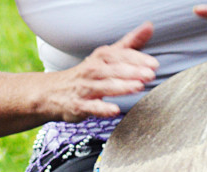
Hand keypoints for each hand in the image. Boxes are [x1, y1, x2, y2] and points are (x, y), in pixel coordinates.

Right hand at [39, 22, 158, 121]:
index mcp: (102, 57)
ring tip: (138, 87)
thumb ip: (130, 43)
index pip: (120, 55)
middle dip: (133, 71)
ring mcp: (85, 88)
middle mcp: (93, 70)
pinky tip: (114, 110)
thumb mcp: (108, 55)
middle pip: (114, 69)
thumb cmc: (88, 73)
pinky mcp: (79, 105)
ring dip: (121, 86)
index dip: (138, 58)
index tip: (154, 63)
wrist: (53, 91)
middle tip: (150, 75)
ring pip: (104, 86)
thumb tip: (149, 26)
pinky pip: (91, 107)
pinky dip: (102, 109)